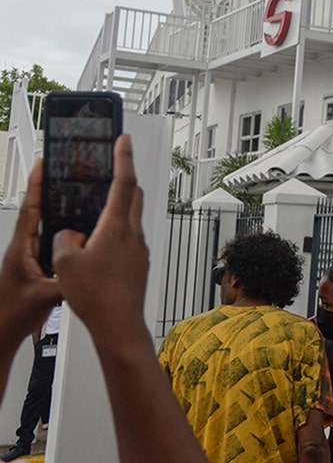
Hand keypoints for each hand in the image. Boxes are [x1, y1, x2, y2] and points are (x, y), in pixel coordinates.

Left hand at [0, 161, 61, 343]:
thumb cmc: (11, 313)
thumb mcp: (46, 295)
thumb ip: (66, 278)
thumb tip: (84, 264)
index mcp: (21, 249)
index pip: (30, 209)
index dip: (36, 185)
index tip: (43, 163)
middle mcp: (24, 249)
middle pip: (38, 212)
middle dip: (48, 191)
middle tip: (62, 172)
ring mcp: (29, 257)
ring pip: (46, 227)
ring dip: (57, 211)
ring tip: (74, 197)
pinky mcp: (36, 267)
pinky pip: (52, 243)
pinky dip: (64, 233)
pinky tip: (78, 233)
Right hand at [52, 135, 149, 340]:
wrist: (120, 324)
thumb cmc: (97, 297)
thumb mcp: (64, 263)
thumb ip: (64, 238)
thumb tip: (72, 234)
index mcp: (116, 227)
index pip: (123, 181)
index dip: (123, 156)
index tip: (123, 138)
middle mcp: (133, 234)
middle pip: (133, 195)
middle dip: (123, 178)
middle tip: (112, 167)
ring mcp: (139, 248)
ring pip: (131, 217)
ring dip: (119, 206)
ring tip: (98, 207)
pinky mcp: (139, 262)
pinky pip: (129, 237)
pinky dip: (117, 229)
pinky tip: (101, 240)